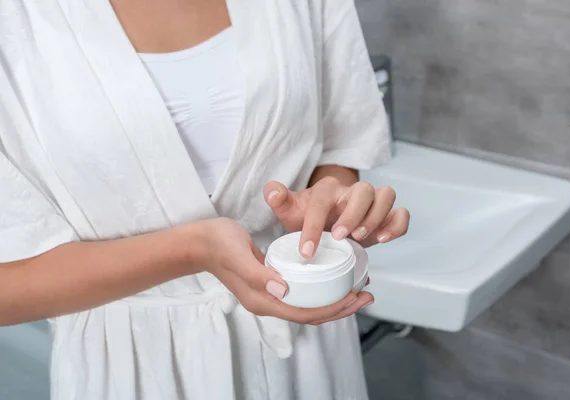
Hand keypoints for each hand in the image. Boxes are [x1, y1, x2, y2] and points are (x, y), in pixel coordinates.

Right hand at [190, 218, 372, 323]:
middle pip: (311, 314)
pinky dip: (321, 290)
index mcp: (263, 300)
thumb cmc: (218, 244)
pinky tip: (332, 279)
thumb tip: (283, 289)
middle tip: (366, 295)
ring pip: (308, 305)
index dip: (333, 309)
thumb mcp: (238, 254)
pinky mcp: (271, 283)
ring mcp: (270, 294)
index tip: (356, 297)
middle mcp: (269, 301)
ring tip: (356, 289)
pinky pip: (302, 294)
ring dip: (334, 300)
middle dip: (341, 308)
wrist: (200, 242)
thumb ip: (258, 273)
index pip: (305, 313)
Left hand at [264, 177, 408, 256]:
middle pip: (363, 190)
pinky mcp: (387, 216)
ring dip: (377, 217)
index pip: (321, 202)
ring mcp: (373, 202)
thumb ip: (279, 200)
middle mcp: (352, 191)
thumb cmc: (308, 215)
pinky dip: (397, 225)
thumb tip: (271, 190)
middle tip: (339, 238)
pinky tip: (384, 239)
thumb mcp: (291, 210)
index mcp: (327, 189)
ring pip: (386, 195)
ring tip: (362, 239)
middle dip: (353, 214)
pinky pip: (401, 213)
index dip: (313, 227)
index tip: (306, 252)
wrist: (327, 220)